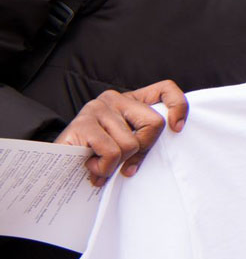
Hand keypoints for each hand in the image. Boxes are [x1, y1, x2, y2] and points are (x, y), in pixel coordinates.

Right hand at [54, 80, 187, 186]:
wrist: (54, 166)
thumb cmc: (94, 156)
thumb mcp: (124, 143)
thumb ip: (141, 138)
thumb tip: (165, 140)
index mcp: (129, 100)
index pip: (165, 89)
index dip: (178, 106)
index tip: (177, 129)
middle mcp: (114, 98)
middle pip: (154, 124)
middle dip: (142, 151)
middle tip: (124, 164)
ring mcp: (97, 109)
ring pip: (131, 144)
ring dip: (116, 164)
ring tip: (100, 166)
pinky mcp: (83, 124)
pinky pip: (112, 152)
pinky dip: (104, 168)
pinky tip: (91, 168)